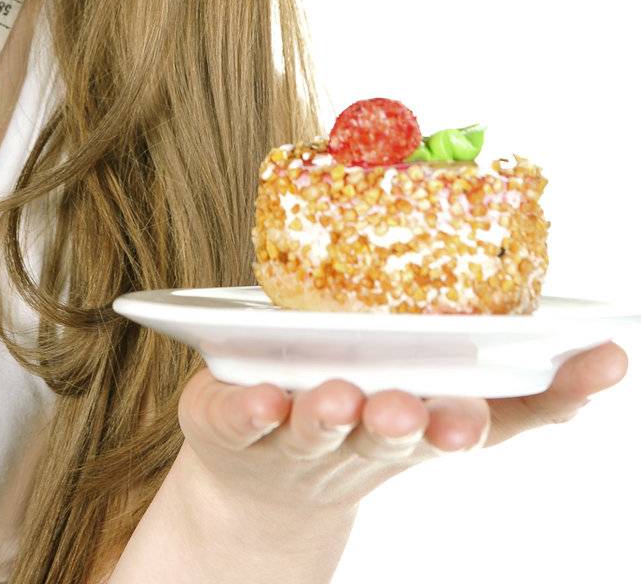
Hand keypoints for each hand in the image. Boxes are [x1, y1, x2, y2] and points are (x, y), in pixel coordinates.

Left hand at [173, 340, 629, 519]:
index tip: (568, 376)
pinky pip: (244, 419)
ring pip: (320, 430)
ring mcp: (298, 434)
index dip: (516, 407)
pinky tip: (265, 397)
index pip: (479, 420)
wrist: (256, 486)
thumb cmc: (357, 416)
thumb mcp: (431, 394)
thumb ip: (503, 376)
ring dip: (334, 415)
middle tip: (422, 410)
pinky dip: (254, 411)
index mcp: (419, 419)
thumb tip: (605, 351)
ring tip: (341, 398)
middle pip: (396, 432)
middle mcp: (364, 434)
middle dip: (411, 422)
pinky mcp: (235, 424)